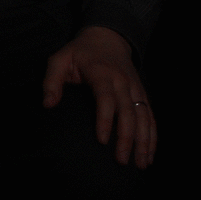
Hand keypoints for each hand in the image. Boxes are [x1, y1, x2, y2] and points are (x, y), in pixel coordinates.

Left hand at [42, 26, 154, 169]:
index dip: (105, 119)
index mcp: (102, 72)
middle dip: (126, 137)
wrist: (107, 36)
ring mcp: (135, 87)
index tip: (102, 140)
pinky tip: (150, 153)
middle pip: (128, 111)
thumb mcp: (60, 59)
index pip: (106, 97)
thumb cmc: (80, 52)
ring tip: (141, 163)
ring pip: (143, 115)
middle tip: (120, 160)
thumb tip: (48, 105)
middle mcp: (122, 81)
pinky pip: (150, 115)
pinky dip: (153, 135)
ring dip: (144, 140)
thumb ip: (51, 81)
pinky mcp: (142, 93)